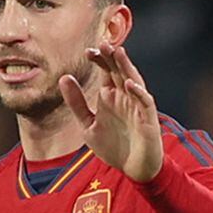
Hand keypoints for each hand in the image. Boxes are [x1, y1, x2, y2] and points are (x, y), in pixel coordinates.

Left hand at [60, 40, 165, 181]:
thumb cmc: (113, 147)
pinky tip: (129, 84)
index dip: (99, 59)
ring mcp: (137, 106)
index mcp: (110, 96)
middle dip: (112, 57)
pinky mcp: (148, 119)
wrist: (133, 170)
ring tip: (118, 53)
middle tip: (103, 43)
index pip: (105, 71)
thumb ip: (76, 103)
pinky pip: (144, 102)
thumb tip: (63, 77)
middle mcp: (125, 97)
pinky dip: (138, 92)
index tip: (87, 52)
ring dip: (126, 67)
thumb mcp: (88, 125)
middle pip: (119, 71)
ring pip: (134, 80)